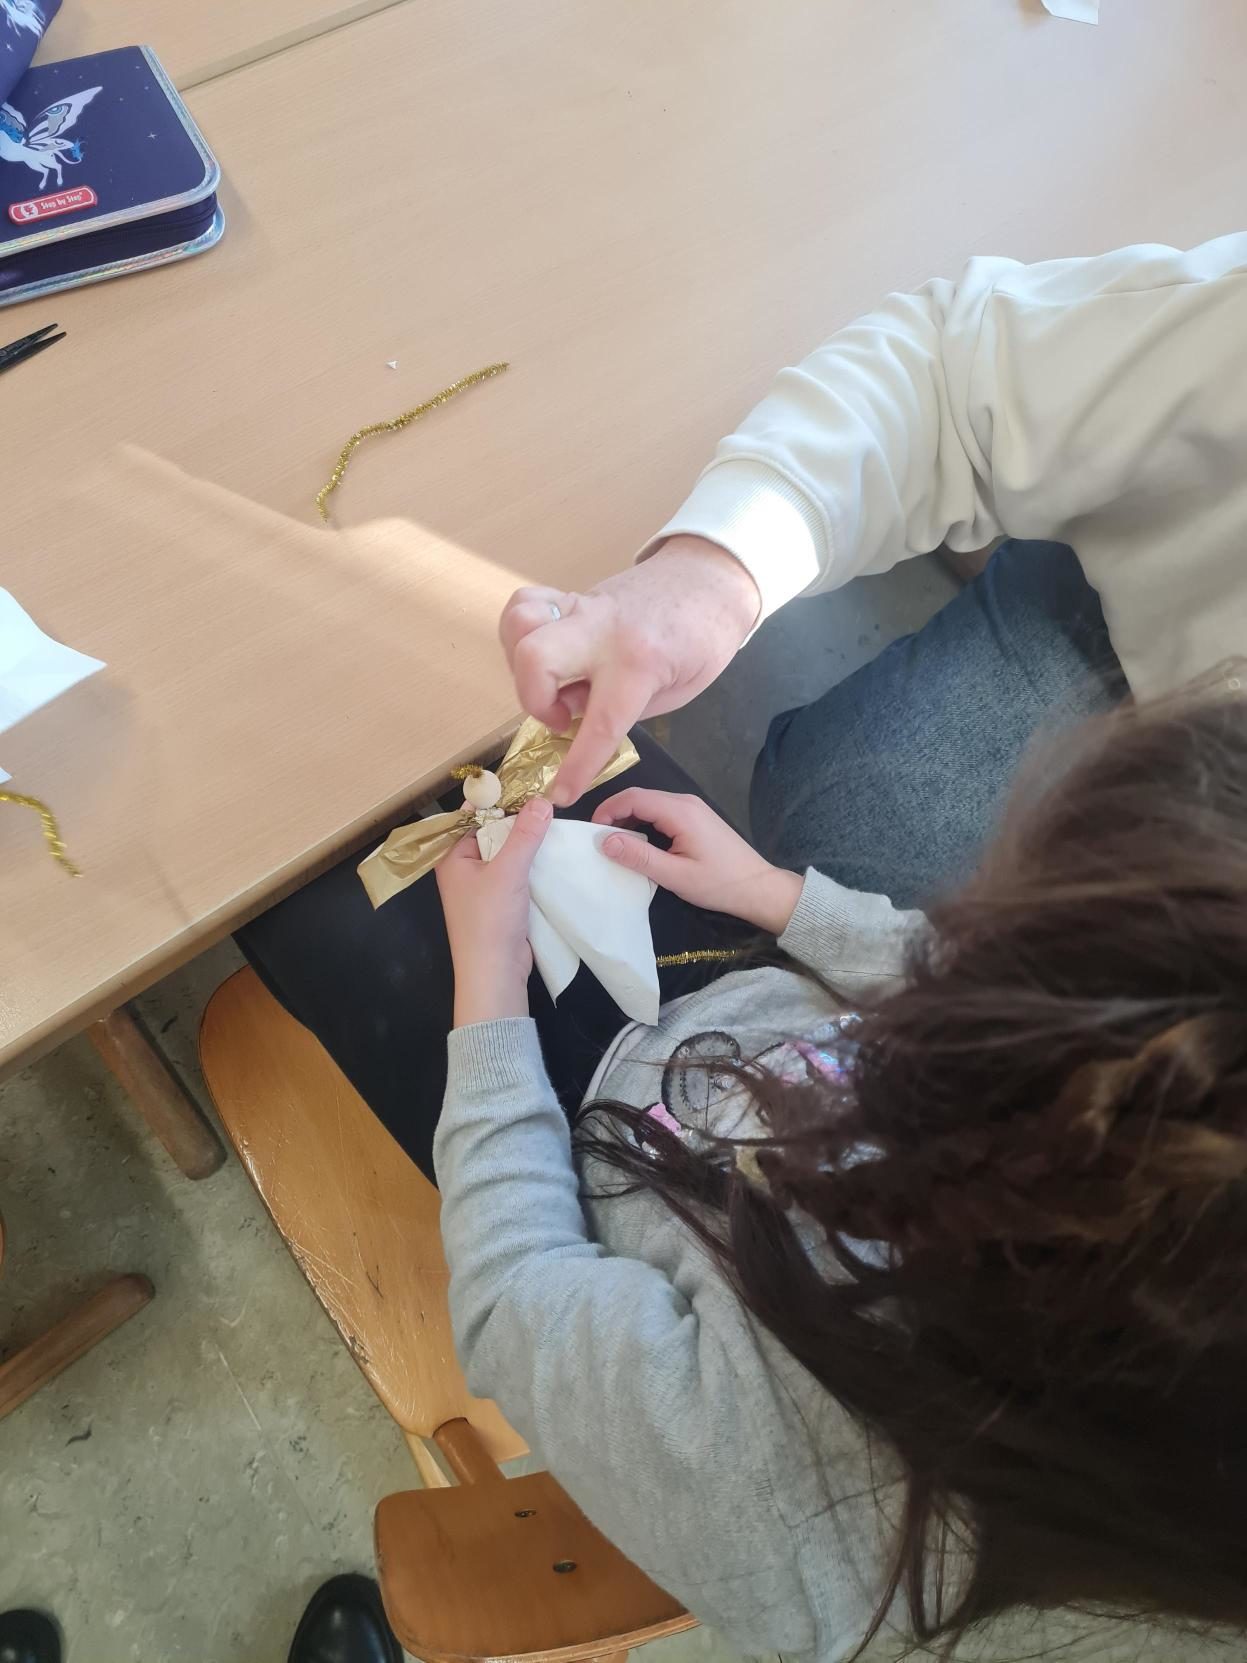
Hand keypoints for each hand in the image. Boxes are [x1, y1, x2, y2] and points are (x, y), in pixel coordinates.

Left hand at [437, 797, 552, 1025]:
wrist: (495, 973)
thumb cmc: (490, 920)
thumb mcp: (508, 871)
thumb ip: (525, 835)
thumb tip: (542, 800)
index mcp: (452, 858)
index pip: (472, 817)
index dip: (497, 800)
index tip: (526, 784)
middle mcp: (465, 869)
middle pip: (493, 833)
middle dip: (518, 820)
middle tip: (548, 801)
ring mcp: (484, 887)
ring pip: (508, 854)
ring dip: (528, 843)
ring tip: (556, 822)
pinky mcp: (502, 902)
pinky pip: (518, 873)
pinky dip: (533, 864)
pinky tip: (555, 853)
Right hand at [499, 536, 759, 806]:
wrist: (711, 579)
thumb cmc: (704, 640)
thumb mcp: (677, 692)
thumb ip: (626, 708)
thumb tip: (577, 714)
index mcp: (639, 662)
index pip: (599, 724)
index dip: (576, 768)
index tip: (562, 794)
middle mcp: (603, 630)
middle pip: (534, 658)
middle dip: (534, 700)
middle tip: (561, 717)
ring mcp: (583, 607)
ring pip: (520, 623)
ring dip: (520, 664)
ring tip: (547, 684)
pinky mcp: (573, 595)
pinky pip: (526, 604)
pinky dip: (520, 633)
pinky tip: (542, 657)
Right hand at [592, 789, 801, 935]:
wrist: (758, 888)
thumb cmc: (718, 884)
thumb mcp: (674, 875)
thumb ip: (639, 856)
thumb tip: (604, 841)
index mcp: (680, 811)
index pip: (633, 797)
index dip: (607, 810)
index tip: (591, 832)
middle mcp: (685, 801)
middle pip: (640, 797)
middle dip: (615, 814)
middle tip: (598, 840)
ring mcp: (693, 807)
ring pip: (650, 804)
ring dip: (629, 819)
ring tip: (614, 844)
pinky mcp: (696, 817)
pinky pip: (662, 811)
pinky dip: (644, 822)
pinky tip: (638, 843)